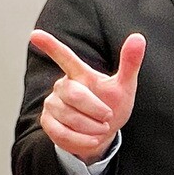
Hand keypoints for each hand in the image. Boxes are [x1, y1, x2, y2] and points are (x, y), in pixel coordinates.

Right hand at [30, 29, 145, 163]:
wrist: (104, 132)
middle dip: (95, 108)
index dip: (51, 46)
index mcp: (80, 73)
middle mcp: (62, 85)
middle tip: (108, 116)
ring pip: (67, 116)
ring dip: (91, 126)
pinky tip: (93, 139)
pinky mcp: (47, 122)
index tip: (35, 35)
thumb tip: (138, 37)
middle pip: (73, 94)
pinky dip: (81, 140)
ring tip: (102, 127)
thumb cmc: (113, 104)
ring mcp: (52, 103)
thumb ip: (130, 62)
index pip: (64, 57)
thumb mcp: (125, 85)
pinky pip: (61, 133)